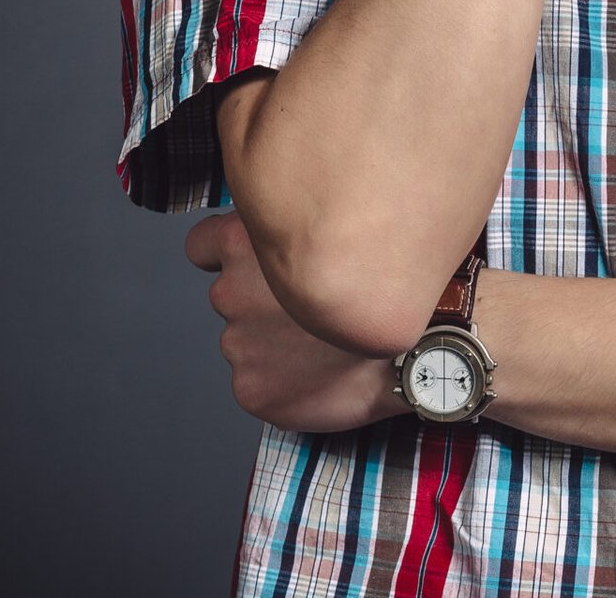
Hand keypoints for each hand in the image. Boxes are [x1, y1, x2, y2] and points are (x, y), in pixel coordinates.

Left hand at [186, 210, 396, 433]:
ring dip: (270, 340)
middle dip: (258, 299)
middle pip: (229, 294)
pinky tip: (319, 371)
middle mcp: (231, 292)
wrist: (415, 344)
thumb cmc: (385, 280)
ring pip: (244, 339)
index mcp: (244, 243)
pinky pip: (257, 380)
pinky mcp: (250, 390)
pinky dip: (281, 378)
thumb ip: (293, 229)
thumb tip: (285, 230)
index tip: (250, 262)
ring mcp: (238, 345)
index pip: (200, 244)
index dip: (224, 252)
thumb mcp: (336, 224)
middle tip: (305, 307)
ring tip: (319, 341)